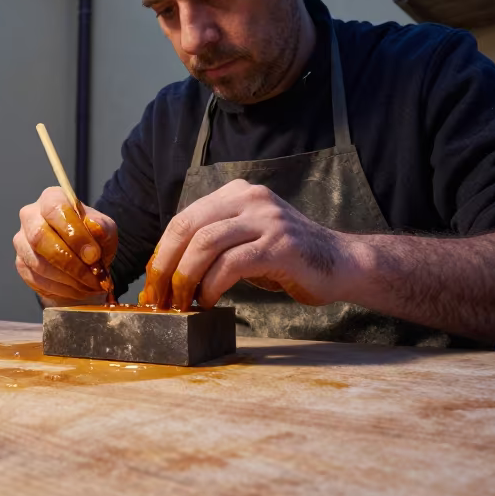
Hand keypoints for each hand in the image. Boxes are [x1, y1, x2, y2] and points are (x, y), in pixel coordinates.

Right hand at [13, 187, 117, 305]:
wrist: (82, 256)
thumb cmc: (91, 237)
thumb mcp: (105, 229)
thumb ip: (102, 227)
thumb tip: (94, 227)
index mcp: (51, 198)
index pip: (55, 210)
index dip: (74, 234)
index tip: (94, 255)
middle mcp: (30, 216)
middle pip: (40, 237)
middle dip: (70, 262)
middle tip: (93, 276)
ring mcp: (22, 241)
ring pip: (38, 262)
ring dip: (68, 279)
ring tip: (90, 286)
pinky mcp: (21, 263)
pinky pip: (36, 280)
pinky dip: (60, 289)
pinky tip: (78, 290)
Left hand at [138, 179, 354, 309]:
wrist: (342, 263)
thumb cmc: (289, 258)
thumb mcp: (247, 238)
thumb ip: (215, 241)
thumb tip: (169, 271)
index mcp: (237, 193)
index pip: (184, 219)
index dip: (161, 252)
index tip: (152, 283)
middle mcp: (251, 198)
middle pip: (188, 227)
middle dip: (165, 265)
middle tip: (158, 297)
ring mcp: (267, 220)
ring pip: (206, 244)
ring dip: (185, 277)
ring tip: (181, 302)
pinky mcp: (280, 246)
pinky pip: (232, 264)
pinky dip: (212, 285)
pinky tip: (209, 301)